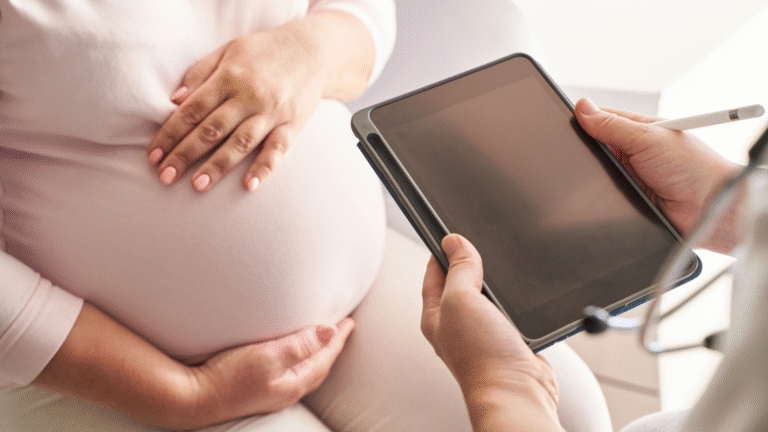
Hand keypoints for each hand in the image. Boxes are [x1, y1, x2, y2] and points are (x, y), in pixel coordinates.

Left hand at [147, 25, 325, 191]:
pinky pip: (278, 149)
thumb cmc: (264, 52)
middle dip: (186, 154)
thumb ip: (200, 74)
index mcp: (229, 77)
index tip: (154, 155)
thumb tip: (174, 100)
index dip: (170, 133)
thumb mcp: (228, 51)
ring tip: (198, 185)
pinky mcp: (293, 124)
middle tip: (166, 176)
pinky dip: (264, 168)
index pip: (192, 110)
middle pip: (212, 130)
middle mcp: (249, 96)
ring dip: (218, 165)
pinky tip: (250, 186)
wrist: (312, 51)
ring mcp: (272, 112)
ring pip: (241, 142)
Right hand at [189, 318, 354, 424]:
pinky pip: (291, 373)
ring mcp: (272, 393)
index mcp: (294, 382)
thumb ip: (301, 344)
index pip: (325, 357)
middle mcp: (287, 391)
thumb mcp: (268, 356)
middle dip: (333, 348)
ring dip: (318, 355)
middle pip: (320, 367)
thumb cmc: (228, 376)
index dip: (338, 338)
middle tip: (342, 329)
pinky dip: (300, 360)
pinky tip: (292, 357)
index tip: (350, 321)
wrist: (192, 398)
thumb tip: (330, 332)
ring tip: (323, 341)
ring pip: (306, 371)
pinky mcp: (257, 390)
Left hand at [421, 234, 557, 402]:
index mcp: (436, 315)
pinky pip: (509, 312)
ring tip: (502, 272)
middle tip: (481, 247)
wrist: (516, 390)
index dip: (441, 251)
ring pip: (488, 297)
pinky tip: (521, 297)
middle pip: (462, 283)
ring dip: (497, 285)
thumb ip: (459, 269)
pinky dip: (516, 303)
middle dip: (472, 264)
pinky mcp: (508, 339)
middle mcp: (457, 325)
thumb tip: (453, 242)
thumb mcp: (461, 299)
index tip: (451, 233)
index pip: (433, 274)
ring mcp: (483, 333)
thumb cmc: (481, 355)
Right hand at [574, 98, 743, 252]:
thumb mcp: (647, 137)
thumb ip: (613, 125)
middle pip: (596, 146)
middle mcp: (634, 152)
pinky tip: (601, 192)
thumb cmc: (693, 168)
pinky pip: (602, 194)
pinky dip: (598, 194)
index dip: (584, 120)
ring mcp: (629, 176)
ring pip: (597, 171)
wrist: (708, 208)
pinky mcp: (626, 198)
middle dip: (587, 149)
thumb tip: (583, 107)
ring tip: (602, 173)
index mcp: (641, 130)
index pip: (603, 119)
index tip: (568, 122)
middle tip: (583, 152)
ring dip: (595, 173)